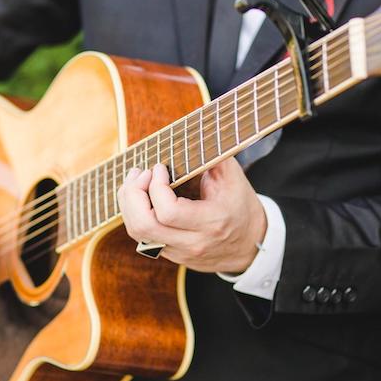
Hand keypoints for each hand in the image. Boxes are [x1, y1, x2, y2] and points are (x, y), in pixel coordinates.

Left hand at [117, 158, 266, 273]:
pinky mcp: (171, 255)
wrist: (251, 244)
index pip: (168, 212)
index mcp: (212, 222)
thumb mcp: (233, 177)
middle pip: (144, 226)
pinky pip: (142, 237)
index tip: (159, 168)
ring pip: (137, 233)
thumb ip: (213, 153)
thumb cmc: (241, 205)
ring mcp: (180, 252)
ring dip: (129, 204)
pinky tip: (141, 198)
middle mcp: (193, 242)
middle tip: (140, 173)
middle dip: (133, 194)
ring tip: (135, 182)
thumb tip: (194, 125)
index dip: (155, 186)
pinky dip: (136, 214)